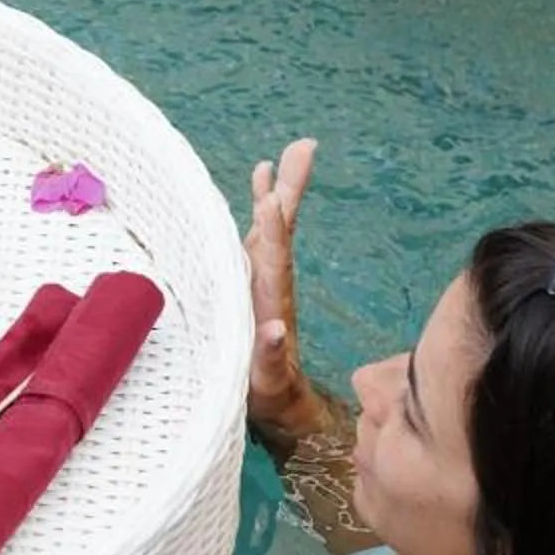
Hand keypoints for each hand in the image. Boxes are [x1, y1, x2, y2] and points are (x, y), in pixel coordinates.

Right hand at [247, 139, 331, 440]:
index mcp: (269, 305)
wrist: (278, 403)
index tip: (270, 201)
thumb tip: (272, 330)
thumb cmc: (266, 395)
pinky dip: (259, 214)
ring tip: (279, 159)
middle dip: (286, 194)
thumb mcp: (264, 383)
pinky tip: (261, 187)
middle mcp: (267, 286)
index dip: (269, 232)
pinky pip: (254, 242)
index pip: (272, 262)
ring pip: (270, 233)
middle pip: (279, 234)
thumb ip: (267, 357)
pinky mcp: (252, 285)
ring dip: (274, 195)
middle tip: (301, 150)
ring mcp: (261, 283)